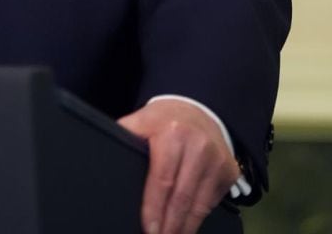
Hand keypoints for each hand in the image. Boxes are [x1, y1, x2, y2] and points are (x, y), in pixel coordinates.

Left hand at [118, 99, 239, 233]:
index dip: (154, 208)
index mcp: (172, 134)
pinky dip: (199, 217)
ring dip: (185, 227)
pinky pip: (212, 202)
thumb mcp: (142, 120)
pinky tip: (187, 226)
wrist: (198, 110)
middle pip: (182, 197)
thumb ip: (125, 136)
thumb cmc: (164, 120)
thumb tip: (102, 156)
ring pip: (200, 205)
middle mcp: (199, 147)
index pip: (162, 180)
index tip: (149, 228)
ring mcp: (218, 160)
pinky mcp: (229, 171)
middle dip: (169, 225)